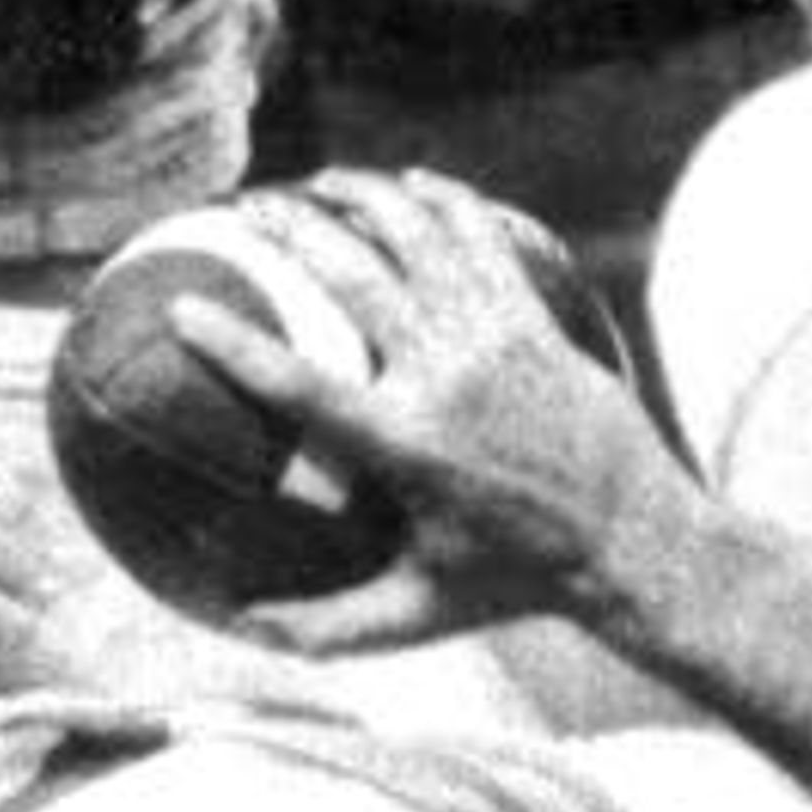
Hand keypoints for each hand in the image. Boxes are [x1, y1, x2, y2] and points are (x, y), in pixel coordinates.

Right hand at [177, 169, 652, 647]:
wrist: (631, 540)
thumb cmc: (514, 582)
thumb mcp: (417, 614)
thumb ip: (328, 625)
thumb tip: (243, 629)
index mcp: (404, 447)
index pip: (299, 385)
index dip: (233, 342)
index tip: (180, 304)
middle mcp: (444, 378)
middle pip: (351, 276)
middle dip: (288, 228)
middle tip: (244, 210)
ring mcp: (492, 339)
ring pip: (415, 236)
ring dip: (360, 194)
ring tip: (317, 181)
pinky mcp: (531, 318)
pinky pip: (481, 236)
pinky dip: (443, 198)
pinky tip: (410, 183)